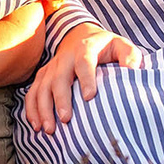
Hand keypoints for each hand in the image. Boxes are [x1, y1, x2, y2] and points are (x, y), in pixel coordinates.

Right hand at [23, 25, 144, 133]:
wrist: (81, 35)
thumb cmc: (106, 47)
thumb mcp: (122, 45)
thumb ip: (131, 55)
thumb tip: (132, 70)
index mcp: (85, 49)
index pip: (84, 62)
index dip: (86, 78)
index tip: (89, 97)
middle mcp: (65, 57)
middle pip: (59, 77)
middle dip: (60, 99)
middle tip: (66, 120)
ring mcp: (52, 66)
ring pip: (42, 86)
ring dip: (43, 107)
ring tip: (49, 129)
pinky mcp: (44, 75)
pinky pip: (33, 91)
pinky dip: (31, 108)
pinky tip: (36, 125)